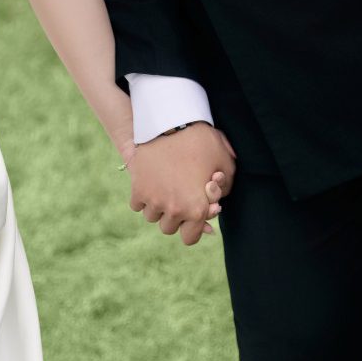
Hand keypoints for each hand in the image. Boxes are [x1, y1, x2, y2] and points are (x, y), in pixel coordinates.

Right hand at [125, 123, 236, 246]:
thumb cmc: (201, 141)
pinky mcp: (137, 190)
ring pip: (152, 216)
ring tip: (164, 188)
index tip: (191, 215)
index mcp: (198, 209)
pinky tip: (151, 183)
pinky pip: (137, 204)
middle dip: (174, 216)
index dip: (192, 228)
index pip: (190, 238)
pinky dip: (142, 197)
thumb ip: (224, 189)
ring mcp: (154, 201)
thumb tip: (215, 208)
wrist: (169, 123)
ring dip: (157, 207)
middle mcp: (175, 210)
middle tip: (178, 197)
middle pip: (168, 228)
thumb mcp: (224, 162)